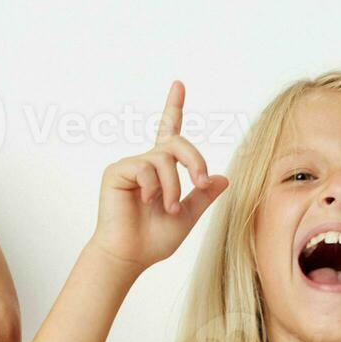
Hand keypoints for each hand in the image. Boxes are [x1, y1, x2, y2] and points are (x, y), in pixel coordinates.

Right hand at [89, 81, 228, 271]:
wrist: (129, 256)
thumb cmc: (153, 240)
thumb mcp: (188, 216)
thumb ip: (203, 196)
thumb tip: (223, 178)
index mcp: (161, 170)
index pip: (169, 132)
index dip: (173, 107)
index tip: (178, 85)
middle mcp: (145, 163)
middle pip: (176, 142)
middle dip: (195, 160)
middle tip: (201, 183)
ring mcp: (130, 166)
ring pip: (164, 159)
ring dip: (174, 186)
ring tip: (170, 208)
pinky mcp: (117, 171)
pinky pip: (144, 167)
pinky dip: (153, 186)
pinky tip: (147, 202)